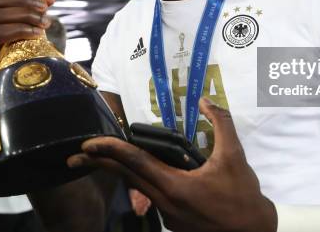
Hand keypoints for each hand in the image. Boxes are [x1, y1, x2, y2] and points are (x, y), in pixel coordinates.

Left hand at [67, 99, 276, 231]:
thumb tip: (204, 101)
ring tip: (103, 159)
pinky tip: (144, 174)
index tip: (88, 144)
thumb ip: (221, 123)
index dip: (110, 149)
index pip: (135, 162)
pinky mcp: (174, 223)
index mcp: (174, 185)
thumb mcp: (235, 156)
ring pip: (137, 189)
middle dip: (99, 163)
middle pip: (126, 177)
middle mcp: (164, 203)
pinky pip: (152, 198)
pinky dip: (141, 182)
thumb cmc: (243, 196)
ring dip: (119, 172)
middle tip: (76, 155)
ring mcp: (167, 217)